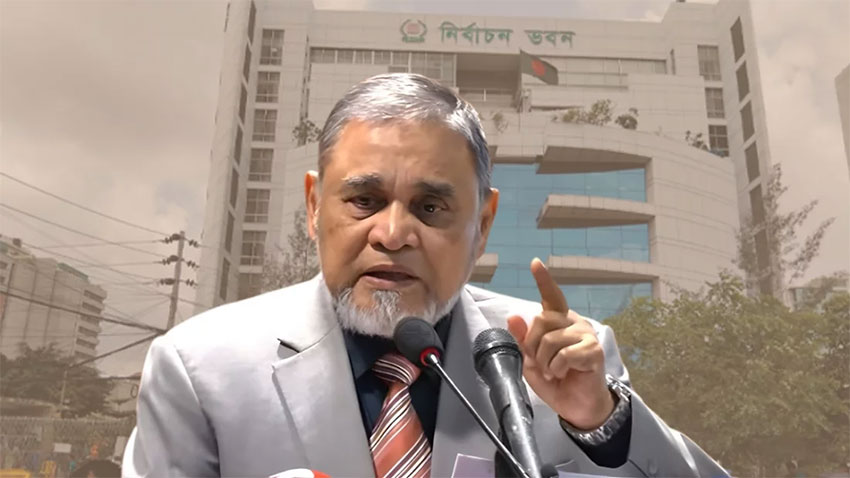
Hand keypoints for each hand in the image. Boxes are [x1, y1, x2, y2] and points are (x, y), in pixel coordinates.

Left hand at [506, 258, 614, 429]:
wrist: (576, 406)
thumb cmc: (556, 380)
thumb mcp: (531, 360)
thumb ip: (523, 339)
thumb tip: (513, 317)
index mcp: (559, 322)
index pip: (551, 297)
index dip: (544, 280)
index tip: (535, 263)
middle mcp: (574, 323)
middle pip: (541, 320)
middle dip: (533, 346)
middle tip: (542, 364)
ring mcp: (586, 335)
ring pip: (550, 340)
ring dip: (546, 362)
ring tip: (554, 371)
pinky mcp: (593, 350)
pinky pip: (564, 355)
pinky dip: (557, 369)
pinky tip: (565, 374)